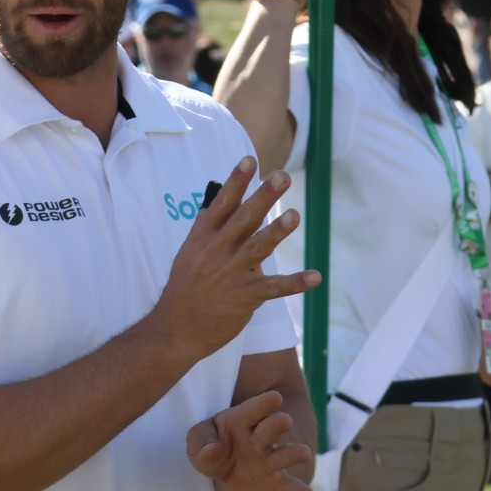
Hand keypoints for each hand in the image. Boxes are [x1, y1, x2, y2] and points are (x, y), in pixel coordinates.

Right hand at [149, 157, 318, 359]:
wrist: (175, 330)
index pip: (221, 205)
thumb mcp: (188, 254)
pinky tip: (315, 277)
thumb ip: (207, 230)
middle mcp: (216, 253)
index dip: (236, 182)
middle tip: (282, 176)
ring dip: (277, 232)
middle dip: (263, 197)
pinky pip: (274, 288)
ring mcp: (231, 275)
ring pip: (257, 248)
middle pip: (243, 220)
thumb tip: (218, 202)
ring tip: (294, 216)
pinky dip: (296, 283)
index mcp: (202, 239)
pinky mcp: (245, 298)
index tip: (250, 160)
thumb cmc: (184, 290)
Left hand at [187, 389, 316, 490]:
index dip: (262, 404)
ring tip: (304, 453)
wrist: (230, 478)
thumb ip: (201, 441)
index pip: (251, 410)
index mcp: (241, 421)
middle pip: (270, 429)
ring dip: (292, 454)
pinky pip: (290, 487)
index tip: (275, 397)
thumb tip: (212, 450)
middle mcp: (260, 439)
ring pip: (284, 455)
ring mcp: (270, 460)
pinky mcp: (276, 482)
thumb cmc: (214, 449)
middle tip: (285, 420)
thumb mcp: (199, 441)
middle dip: (276, 424)